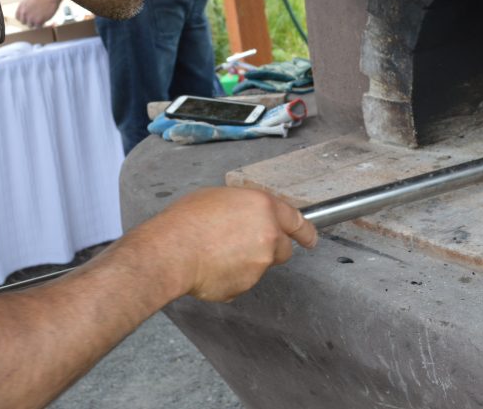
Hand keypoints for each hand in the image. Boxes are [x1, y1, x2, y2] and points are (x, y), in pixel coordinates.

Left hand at [16, 0, 63, 27]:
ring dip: (36, 23)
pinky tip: (45, 19)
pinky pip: (38, 27)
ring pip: (31, 26)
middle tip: (36, 18)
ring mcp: (31, 17)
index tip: (28, 18)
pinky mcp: (38, 21)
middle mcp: (24, 12)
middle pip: (24, 22)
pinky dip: (42, 24)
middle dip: (29, 21)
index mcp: (21, 6)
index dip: (24, 18)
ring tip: (41, 17)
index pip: (18, 17)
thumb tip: (26, 14)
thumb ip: (26, 7)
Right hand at [145, 187, 317, 301]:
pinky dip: (232, 278)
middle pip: (284, 249)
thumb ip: (245, 208)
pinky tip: (212, 268)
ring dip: (247, 263)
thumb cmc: (187, 220)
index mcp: (264, 207)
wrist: (171, 251)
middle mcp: (269, 235)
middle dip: (271, 249)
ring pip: (261, 266)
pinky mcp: (246, 285)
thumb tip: (248, 216)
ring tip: (217, 254)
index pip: (297, 221)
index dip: (305, 231)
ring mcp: (260, 264)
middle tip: (244, 245)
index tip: (310, 238)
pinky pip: (243, 282)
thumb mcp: (220, 197)